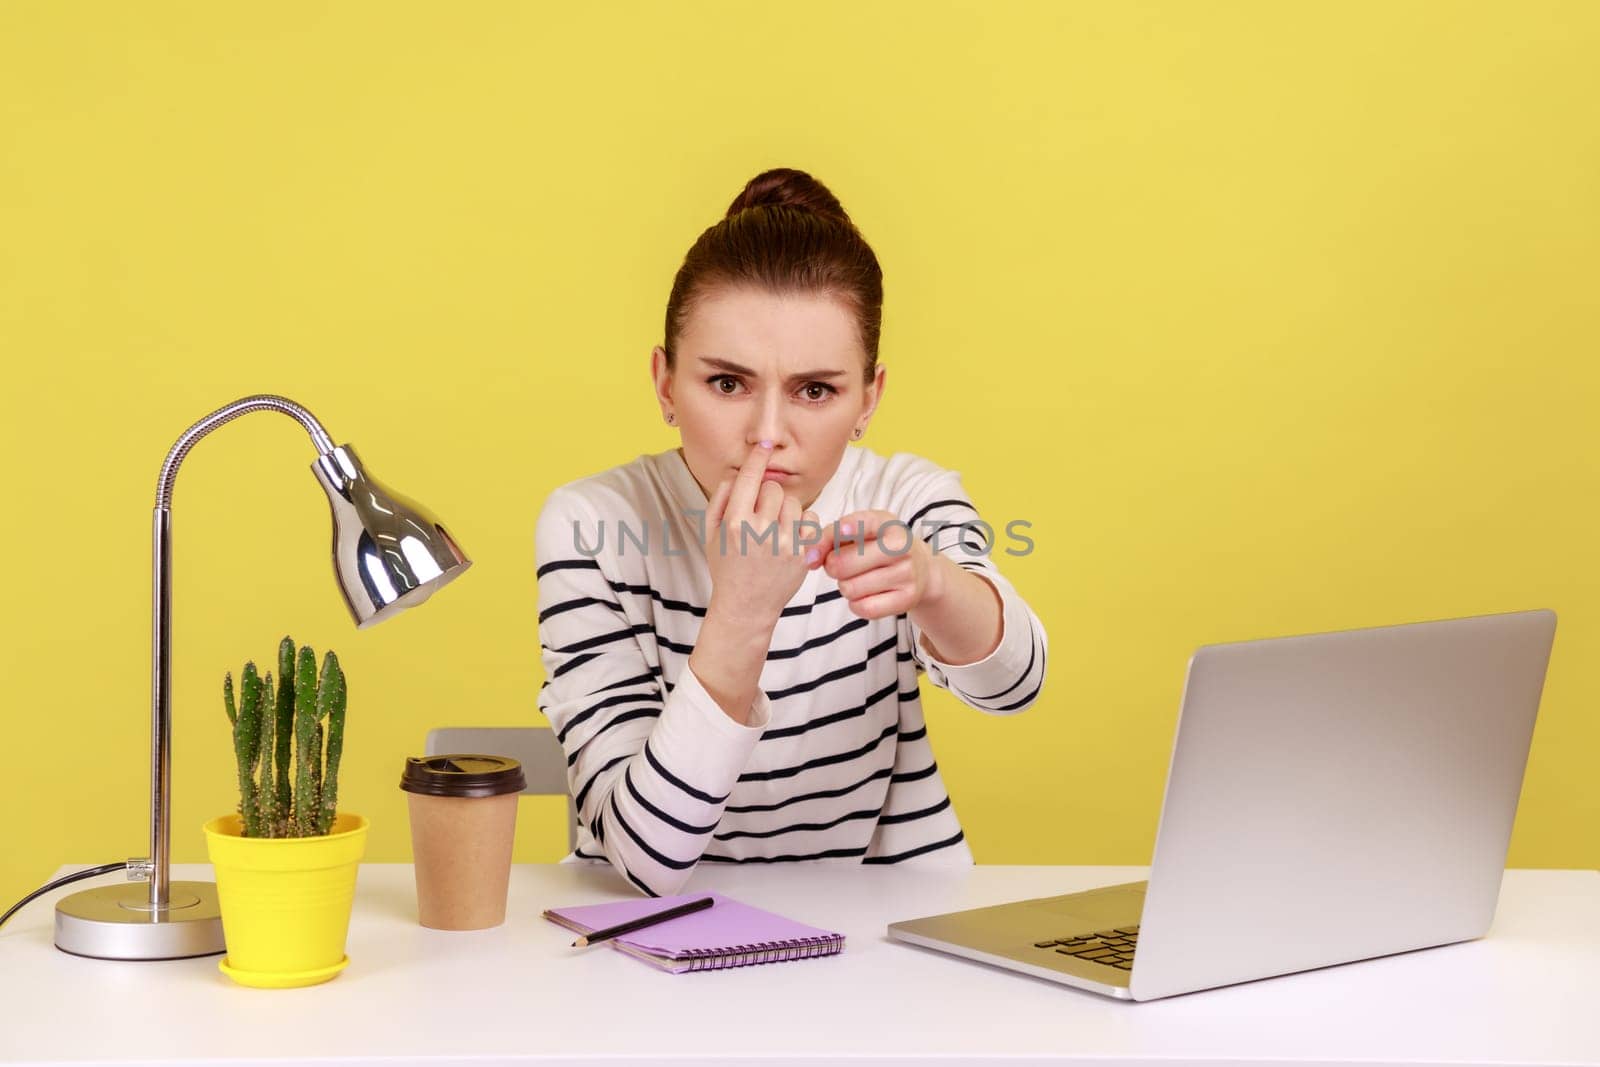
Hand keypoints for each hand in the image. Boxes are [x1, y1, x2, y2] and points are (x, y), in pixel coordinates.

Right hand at [702, 441, 820, 625]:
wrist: (746, 606)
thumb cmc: (726, 566)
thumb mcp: (710, 533)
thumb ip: (721, 498)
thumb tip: (739, 472)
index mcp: (734, 523)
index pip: (749, 478)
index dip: (758, 458)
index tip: (765, 445)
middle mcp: (760, 531)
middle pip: (773, 489)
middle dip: (767, 496)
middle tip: (759, 515)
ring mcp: (785, 543)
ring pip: (793, 502)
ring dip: (784, 510)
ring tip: (773, 529)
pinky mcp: (803, 554)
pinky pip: (811, 520)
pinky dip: (802, 524)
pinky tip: (789, 537)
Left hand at [806, 510, 942, 620]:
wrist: (921, 569)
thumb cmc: (879, 546)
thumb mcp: (860, 531)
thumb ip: (829, 536)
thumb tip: (810, 559)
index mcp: (888, 524)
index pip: (865, 523)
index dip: (851, 527)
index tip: (841, 530)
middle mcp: (901, 547)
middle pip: (842, 563)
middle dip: (833, 566)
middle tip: (842, 565)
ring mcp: (906, 574)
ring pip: (849, 588)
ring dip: (845, 586)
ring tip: (858, 578)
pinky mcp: (907, 599)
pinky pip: (863, 608)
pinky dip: (856, 604)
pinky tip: (865, 594)